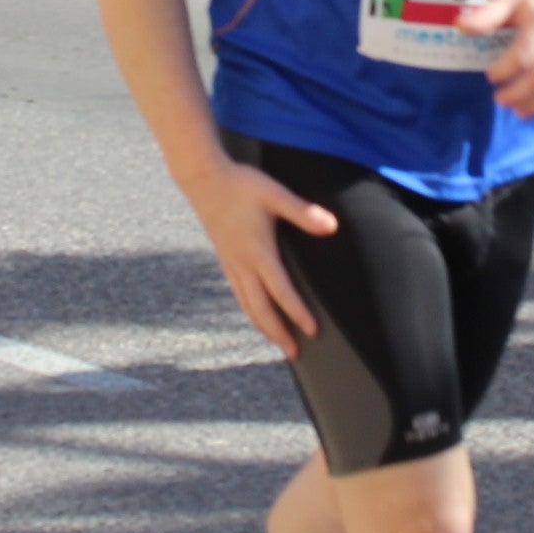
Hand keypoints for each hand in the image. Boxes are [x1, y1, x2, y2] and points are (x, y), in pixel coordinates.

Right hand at [177, 158, 337, 355]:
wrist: (202, 178)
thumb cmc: (240, 184)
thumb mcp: (275, 194)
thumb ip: (303, 212)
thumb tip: (331, 226)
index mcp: (258, 251)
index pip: (281, 291)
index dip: (297, 313)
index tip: (312, 331)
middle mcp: (242, 263)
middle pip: (260, 308)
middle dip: (278, 333)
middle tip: (294, 354)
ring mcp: (230, 263)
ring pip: (246, 304)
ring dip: (262, 326)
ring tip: (276, 342)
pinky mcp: (224, 258)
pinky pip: (238, 293)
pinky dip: (249, 309)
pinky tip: (254, 313)